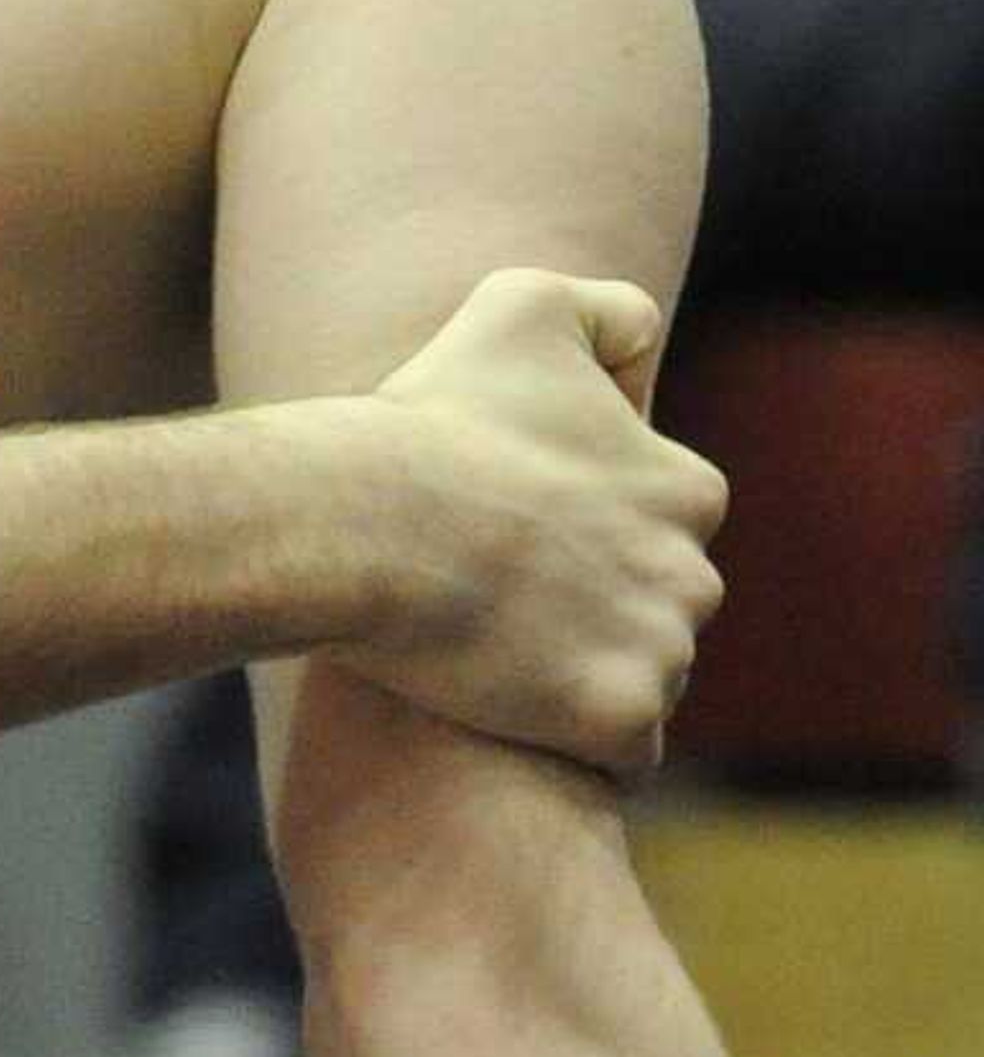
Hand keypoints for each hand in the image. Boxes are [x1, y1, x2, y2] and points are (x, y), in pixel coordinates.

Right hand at [339, 268, 723, 776]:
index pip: (663, 523)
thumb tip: (646, 337)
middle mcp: (694, 573)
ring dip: (583, 672)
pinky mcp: (617, 720)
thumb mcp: (522, 306)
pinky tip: (510, 713)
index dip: (584, 527)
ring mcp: (662, 651)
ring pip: (644, 677)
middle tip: (494, 595)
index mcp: (686, 488)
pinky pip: (620, 750)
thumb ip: (606, 310)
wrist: (362, 522)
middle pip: (659, 607)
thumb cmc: (432, 416)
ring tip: (490, 656)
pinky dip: (576, 739)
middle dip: (596, 605)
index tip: (511, 526)